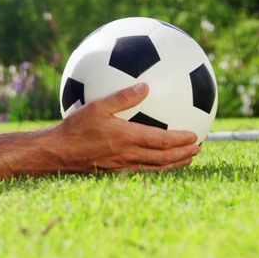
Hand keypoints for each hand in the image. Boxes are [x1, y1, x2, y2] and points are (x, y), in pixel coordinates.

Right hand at [50, 83, 200, 172]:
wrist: (59, 152)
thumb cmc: (76, 127)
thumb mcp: (97, 106)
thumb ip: (122, 96)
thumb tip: (145, 86)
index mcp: (127, 138)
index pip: (162, 141)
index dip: (181, 140)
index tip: (195, 136)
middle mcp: (128, 155)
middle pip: (164, 159)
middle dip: (184, 155)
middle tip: (199, 149)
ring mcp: (123, 165)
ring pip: (156, 168)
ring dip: (174, 164)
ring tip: (186, 159)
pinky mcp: (116, 171)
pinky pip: (143, 171)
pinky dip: (157, 168)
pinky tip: (158, 163)